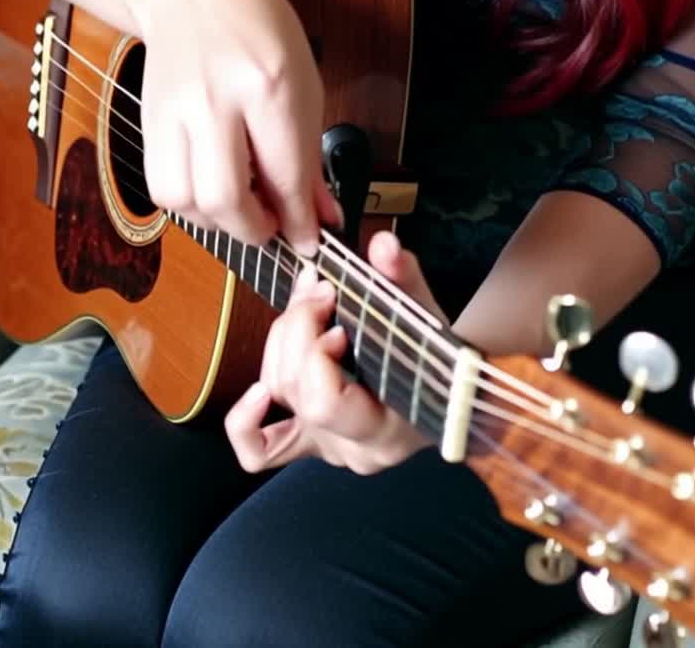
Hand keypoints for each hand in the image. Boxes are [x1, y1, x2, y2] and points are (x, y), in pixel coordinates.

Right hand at [133, 0, 338, 254]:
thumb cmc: (256, 30)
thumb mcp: (303, 82)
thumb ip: (309, 156)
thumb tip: (320, 217)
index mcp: (266, 84)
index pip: (284, 174)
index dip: (300, 221)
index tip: (308, 240)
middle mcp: (215, 100)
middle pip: (225, 197)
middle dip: (255, 230)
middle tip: (272, 227)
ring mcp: (175, 111)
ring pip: (185, 200)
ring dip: (218, 221)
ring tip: (241, 209)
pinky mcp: (147, 122)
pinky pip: (161, 187)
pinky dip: (190, 205)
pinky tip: (211, 191)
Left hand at [225, 231, 447, 474]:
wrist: (449, 393)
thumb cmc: (438, 359)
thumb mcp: (425, 318)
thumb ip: (403, 281)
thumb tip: (382, 245)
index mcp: (387, 431)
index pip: (324, 403)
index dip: (315, 357)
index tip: (338, 323)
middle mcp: (350, 449)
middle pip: (293, 390)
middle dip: (297, 330)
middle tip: (320, 294)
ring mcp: (323, 447)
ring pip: (276, 395)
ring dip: (281, 342)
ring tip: (307, 307)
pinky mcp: (304, 442)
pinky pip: (256, 450)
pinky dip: (245, 420)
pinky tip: (257, 390)